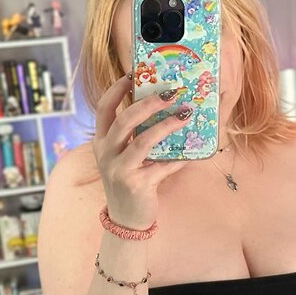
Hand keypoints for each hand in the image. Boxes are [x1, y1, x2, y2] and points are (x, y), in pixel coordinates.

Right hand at [92, 73, 193, 228]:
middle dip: (147, 104)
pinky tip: (193, 151)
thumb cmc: (131, 180)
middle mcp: (106, 154)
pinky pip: (162, 165)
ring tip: (185, 114)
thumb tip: (168, 107)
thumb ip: (138, 134)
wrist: (127, 219)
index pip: (103, 108)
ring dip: (166, 125)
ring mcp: (119, 170)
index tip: (133, 74)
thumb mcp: (126, 156)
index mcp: (102, 142)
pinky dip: (179, 157)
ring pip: (142, 141)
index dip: (117, 89)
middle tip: (170, 93)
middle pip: (124, 121)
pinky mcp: (136, 185)